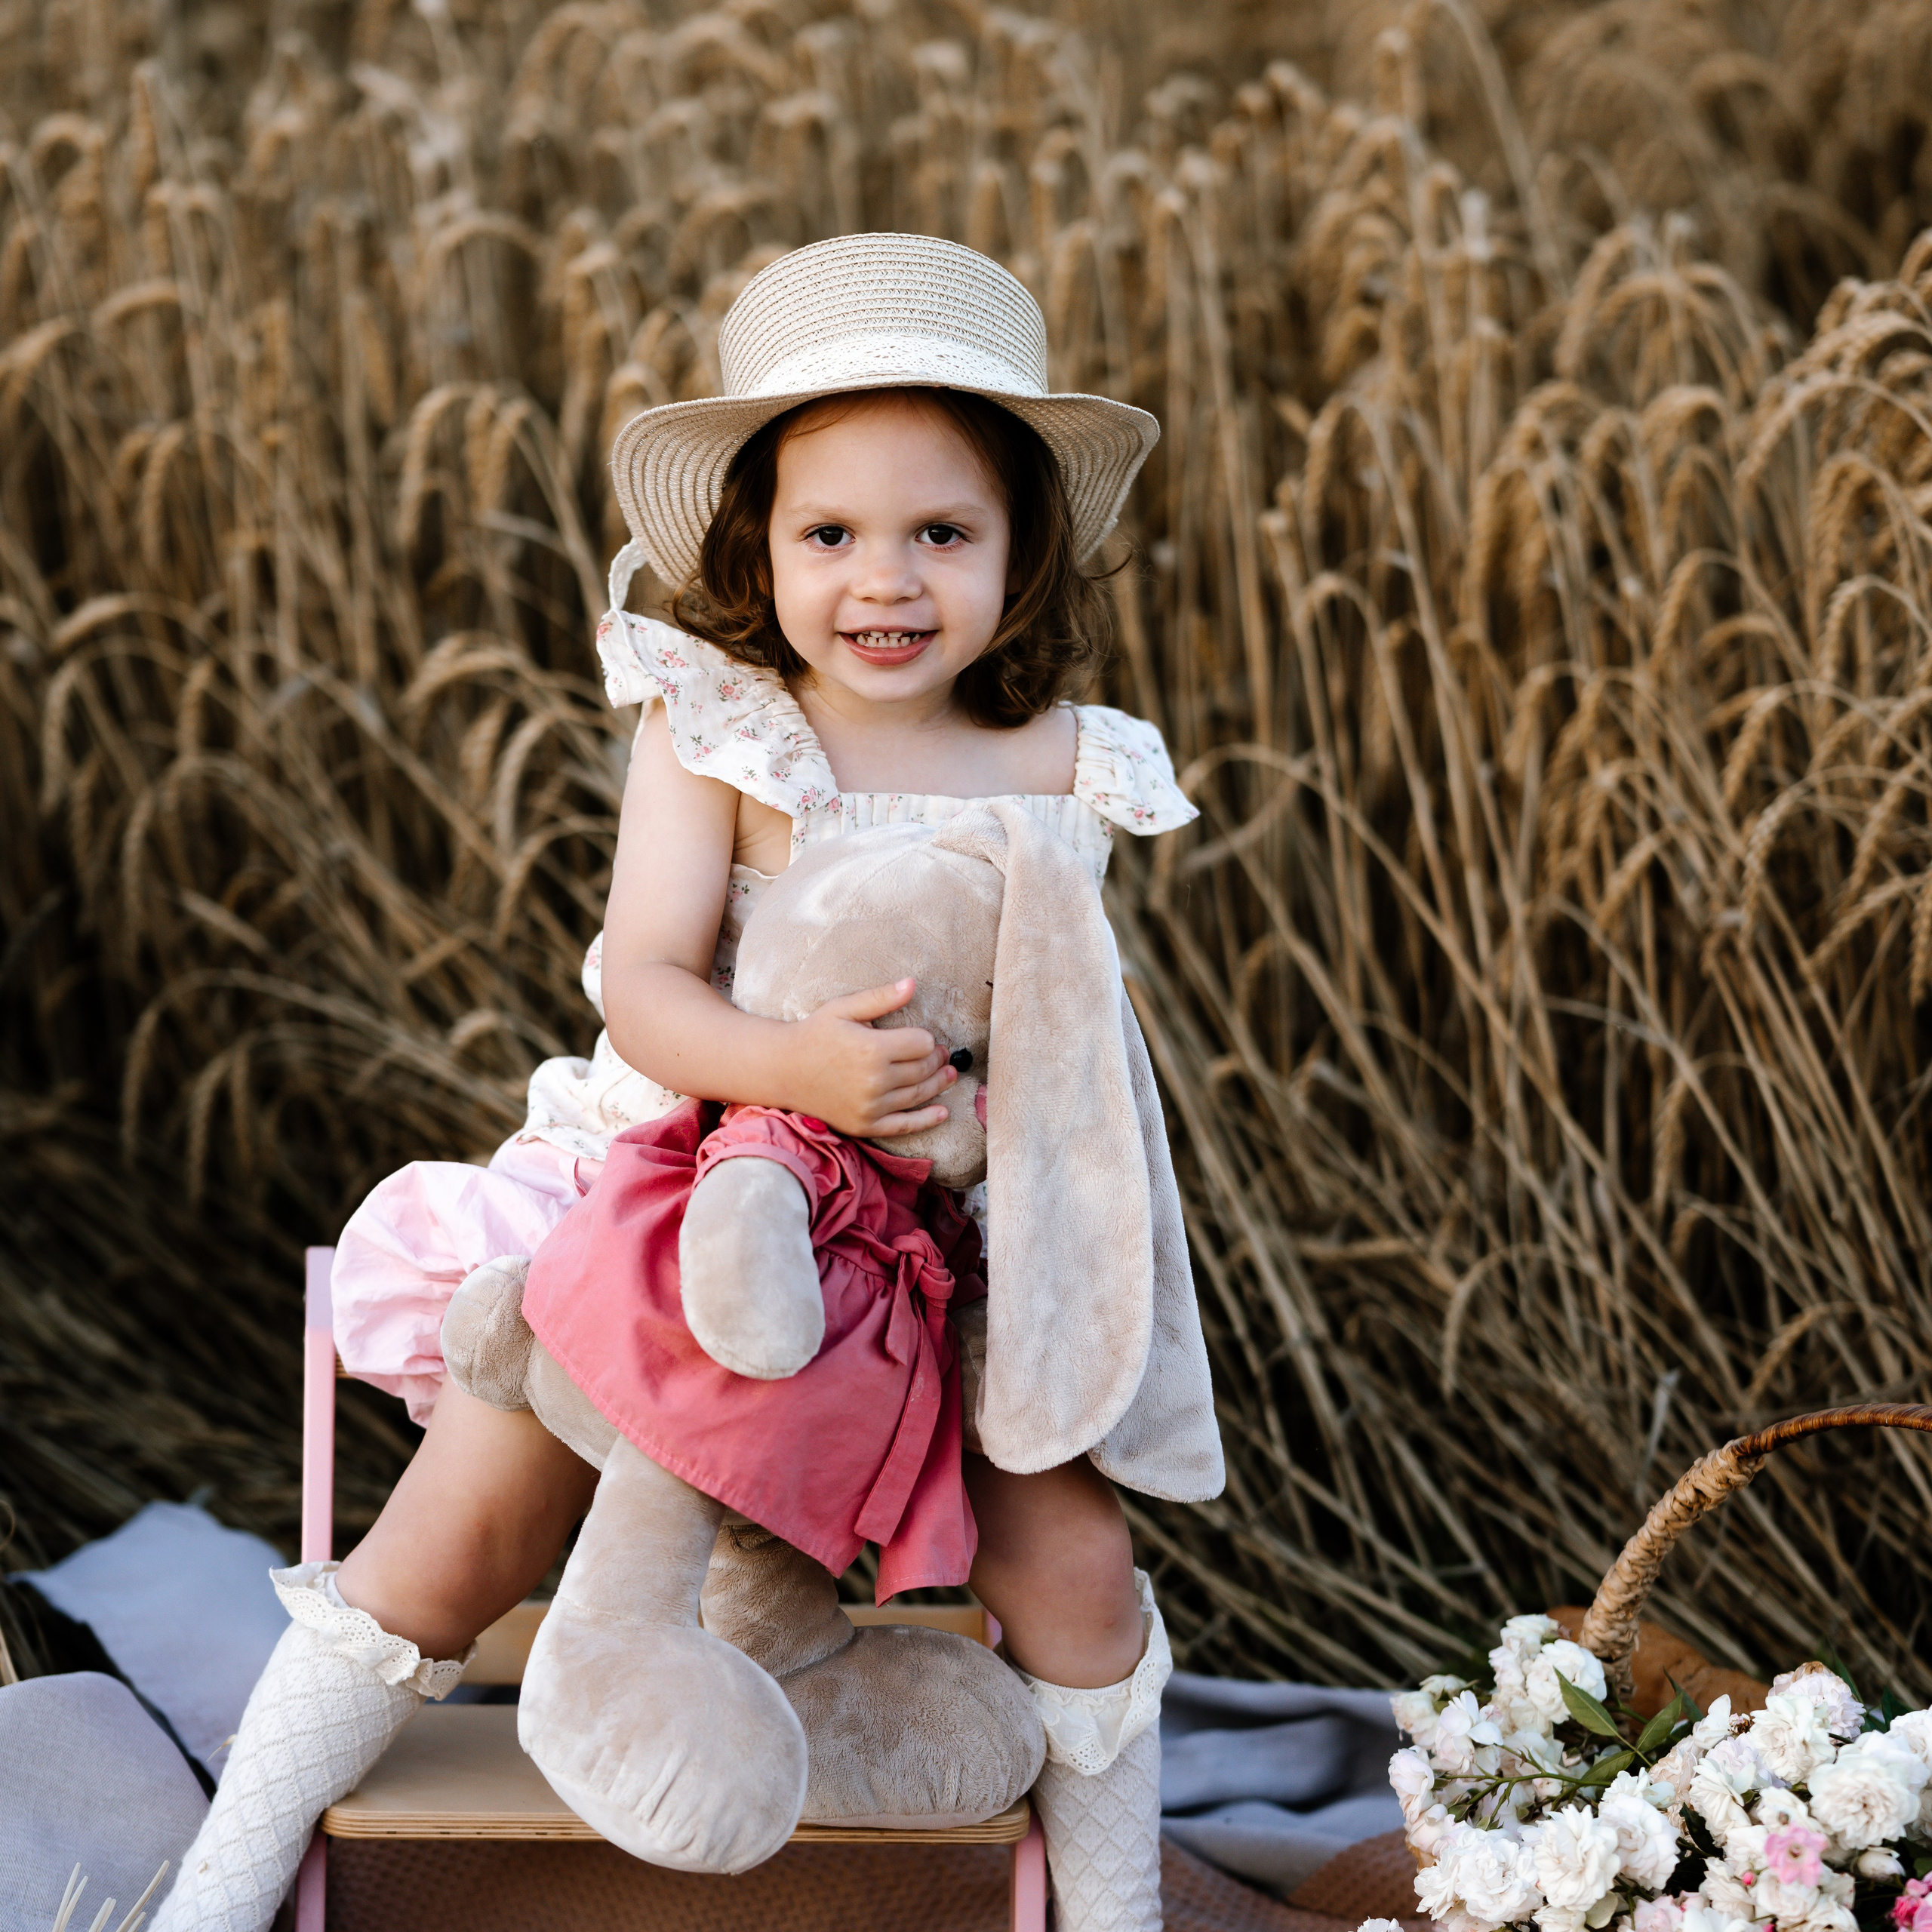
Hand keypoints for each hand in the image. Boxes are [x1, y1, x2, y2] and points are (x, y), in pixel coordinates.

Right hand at [782, 978, 955, 1137]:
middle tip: (942, 1054)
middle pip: (924, 1069)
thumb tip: (913, 984)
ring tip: (949, 1075)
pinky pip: (904, 1125)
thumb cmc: (815, 1034)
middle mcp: (875, 1081)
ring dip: (939, 1084)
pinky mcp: (865, 1125)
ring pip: (919, 1095)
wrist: (784, 1070)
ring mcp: (871, 1106)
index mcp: (873, 1049)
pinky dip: (927, 1120)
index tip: (924, 1037)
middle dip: (937, 1060)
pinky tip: (943, 1112)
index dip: (927, 1039)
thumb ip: (880, 998)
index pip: (922, 1044)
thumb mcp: (844, 1008)